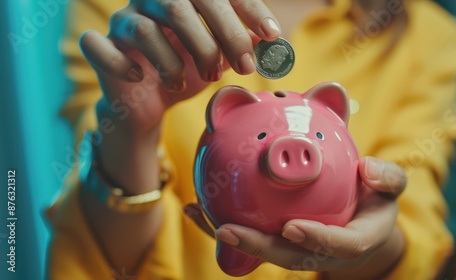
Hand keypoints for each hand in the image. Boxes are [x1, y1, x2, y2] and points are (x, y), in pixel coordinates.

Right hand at [79, 0, 280, 133]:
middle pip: (180, 6)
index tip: (271, 35)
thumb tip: (270, 40)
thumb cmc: (189, 71)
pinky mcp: (102, 48)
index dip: (247, 9)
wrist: (151, 101)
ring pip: (146, 30)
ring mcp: (123, 22)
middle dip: (218, 38)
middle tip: (243, 67)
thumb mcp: (221, 58)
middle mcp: (151, 1)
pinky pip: (98, 47)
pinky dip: (122, 65)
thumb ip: (241, 44)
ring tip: (199, 80)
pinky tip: (141, 77)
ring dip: (177, 62)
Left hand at [185, 157, 406, 277]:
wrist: (359, 216)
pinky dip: (219, 224)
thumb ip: (386, 179)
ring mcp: (296, 248)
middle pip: (288, 256)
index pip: (338, 247)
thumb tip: (367, 169)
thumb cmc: (374, 200)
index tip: (293, 228)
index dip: (316, 240)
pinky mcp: (278, 239)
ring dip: (229, 237)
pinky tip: (195, 208)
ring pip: (262, 248)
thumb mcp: (388, 188)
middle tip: (227, 231)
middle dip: (257, 248)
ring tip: (201, 215)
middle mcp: (320, 251)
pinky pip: (250, 232)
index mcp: (353, 241)